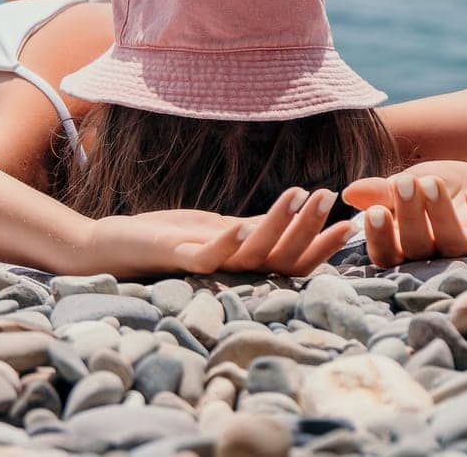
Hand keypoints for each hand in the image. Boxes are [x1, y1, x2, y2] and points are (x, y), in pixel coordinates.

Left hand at [79, 188, 355, 277]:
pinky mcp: (178, 258)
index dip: (323, 244)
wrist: (113, 247)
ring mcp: (206, 266)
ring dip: (276, 224)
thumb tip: (299, 214)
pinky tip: (239, 226)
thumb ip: (255, 229)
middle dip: (309, 226)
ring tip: (300, 193)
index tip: (353, 222)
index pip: (294, 259)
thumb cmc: (170, 237)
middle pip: (281, 256)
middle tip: (331, 197)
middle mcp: (232, 272)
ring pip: (252, 253)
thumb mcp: (220, 228)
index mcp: (245, 264)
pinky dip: (224, 244)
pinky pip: (206, 256)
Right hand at [343, 162, 466, 268]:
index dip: (380, 239)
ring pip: (453, 242)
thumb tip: (347, 193)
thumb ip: (379, 191)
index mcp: (410, 243)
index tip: (374, 212)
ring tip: (431, 182)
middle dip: (409, 216)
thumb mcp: (407, 182)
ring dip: (440, 213)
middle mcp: (437, 251)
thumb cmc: (440, 186)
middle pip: (419, 248)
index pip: (388, 254)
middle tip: (403, 184)